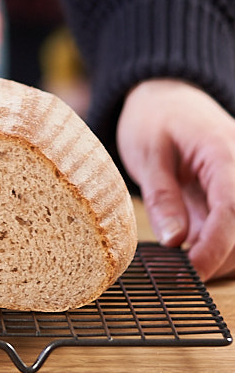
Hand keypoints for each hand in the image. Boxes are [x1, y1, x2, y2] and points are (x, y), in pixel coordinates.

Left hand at [117, 79, 234, 280]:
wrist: (167, 95)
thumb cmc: (154, 118)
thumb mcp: (147, 152)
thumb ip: (162, 195)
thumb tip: (175, 241)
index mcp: (223, 153)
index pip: (232, 208)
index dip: (216, 246)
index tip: (193, 273)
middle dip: (218, 258)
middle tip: (178, 277)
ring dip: (219, 257)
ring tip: (178, 269)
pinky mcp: (234, 195)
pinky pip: (234, 228)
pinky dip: (216, 247)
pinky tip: (188, 255)